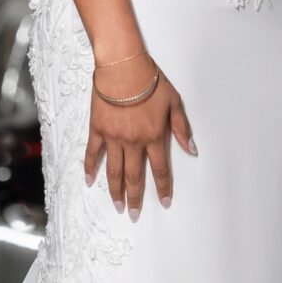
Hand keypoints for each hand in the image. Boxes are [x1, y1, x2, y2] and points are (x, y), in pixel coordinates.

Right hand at [82, 60, 196, 217]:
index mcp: (154, 137)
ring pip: (114, 170)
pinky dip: (91, 168)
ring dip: (115, 190)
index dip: (163, 188)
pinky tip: (90, 181)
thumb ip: (181, 128)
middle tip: (134, 214)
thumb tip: (191, 149)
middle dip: (135, 198)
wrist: (123, 67)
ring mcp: (113, 138)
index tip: (164, 203)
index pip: (160, 170)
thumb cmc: (150, 81)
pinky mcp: (97, 130)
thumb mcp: (174, 102)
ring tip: (116, 206)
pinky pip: (93, 153)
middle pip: (135, 176)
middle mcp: (133, 142)